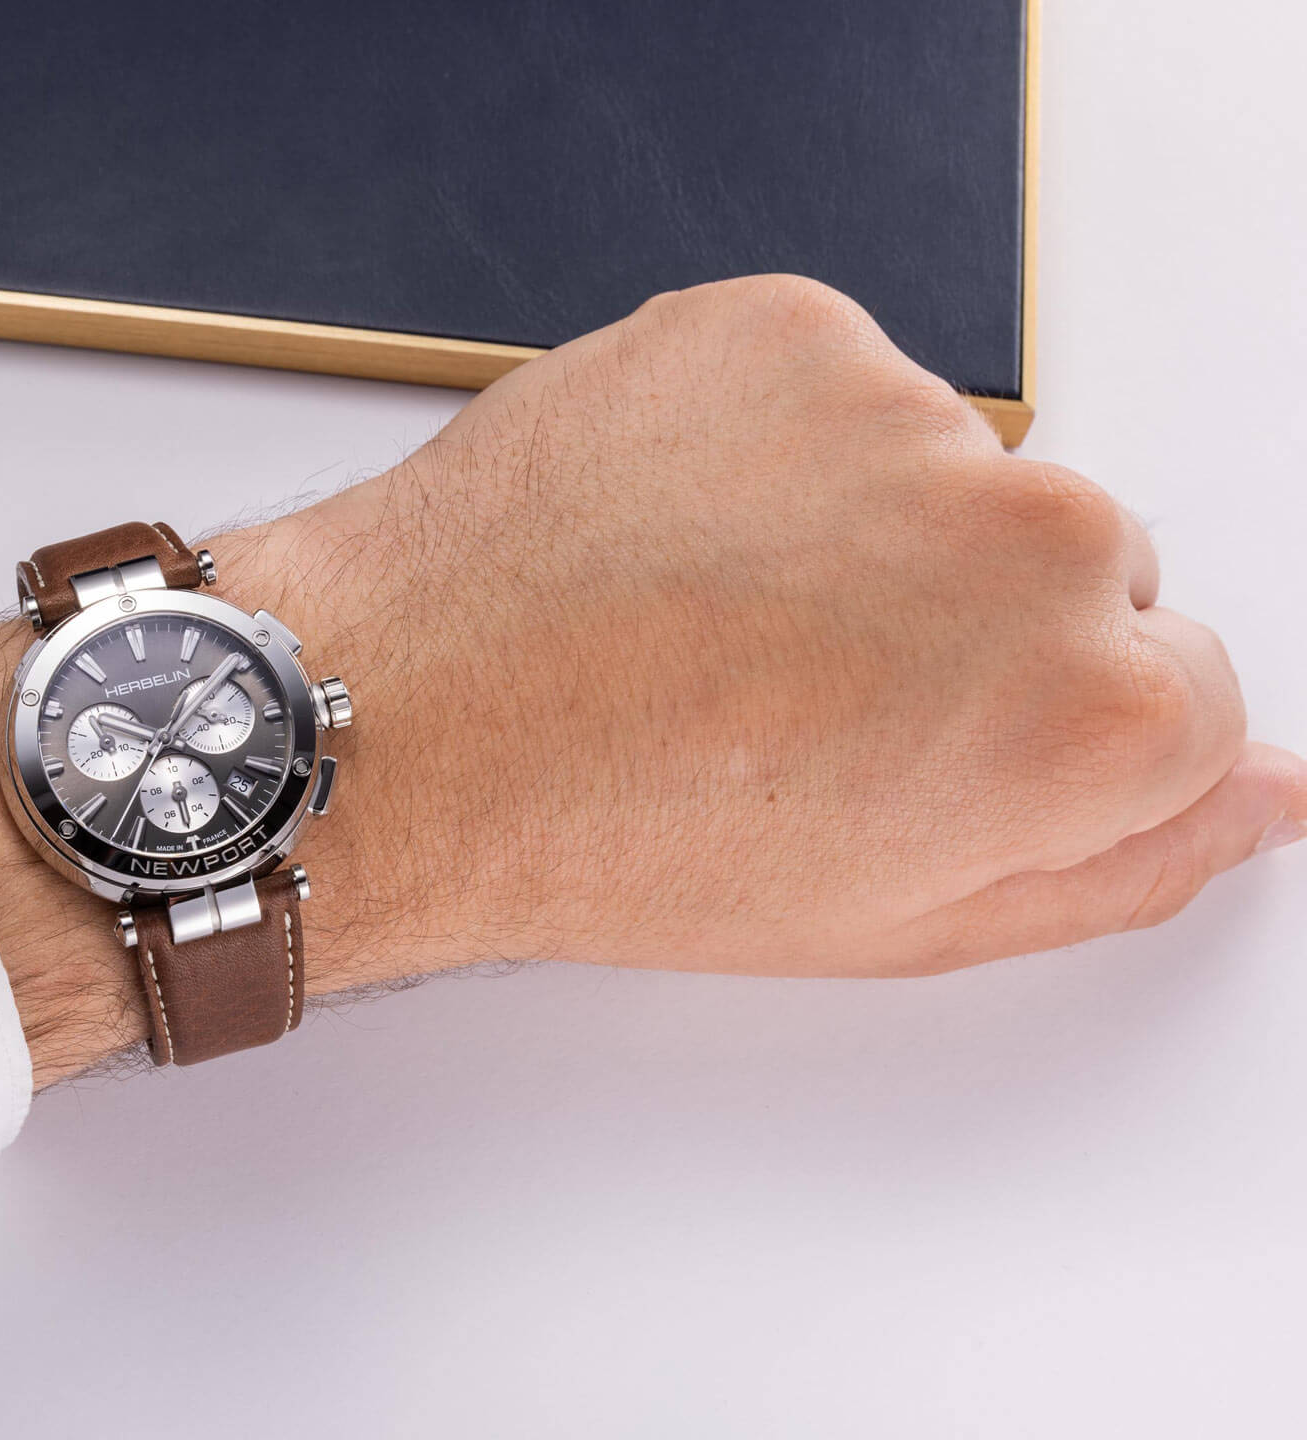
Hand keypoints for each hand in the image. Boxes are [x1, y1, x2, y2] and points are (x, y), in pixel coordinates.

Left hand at [0, 275, 1305, 1084]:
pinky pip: (834, 389)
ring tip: (710, 615)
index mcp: (1088, 711)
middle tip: (803, 692)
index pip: (1187, 687)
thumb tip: (1244, 789)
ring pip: (944, 469)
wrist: (410, 715)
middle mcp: (1033, 537)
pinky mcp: (789, 328)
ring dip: (862, 526)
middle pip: (1080, 563)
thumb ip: (1111, 854)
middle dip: (967, 623)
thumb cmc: (608, 832)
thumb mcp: (889, 918)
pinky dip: (770, 446)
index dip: (1044, 731)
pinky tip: (671, 534)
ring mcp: (906, 415)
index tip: (934, 744)